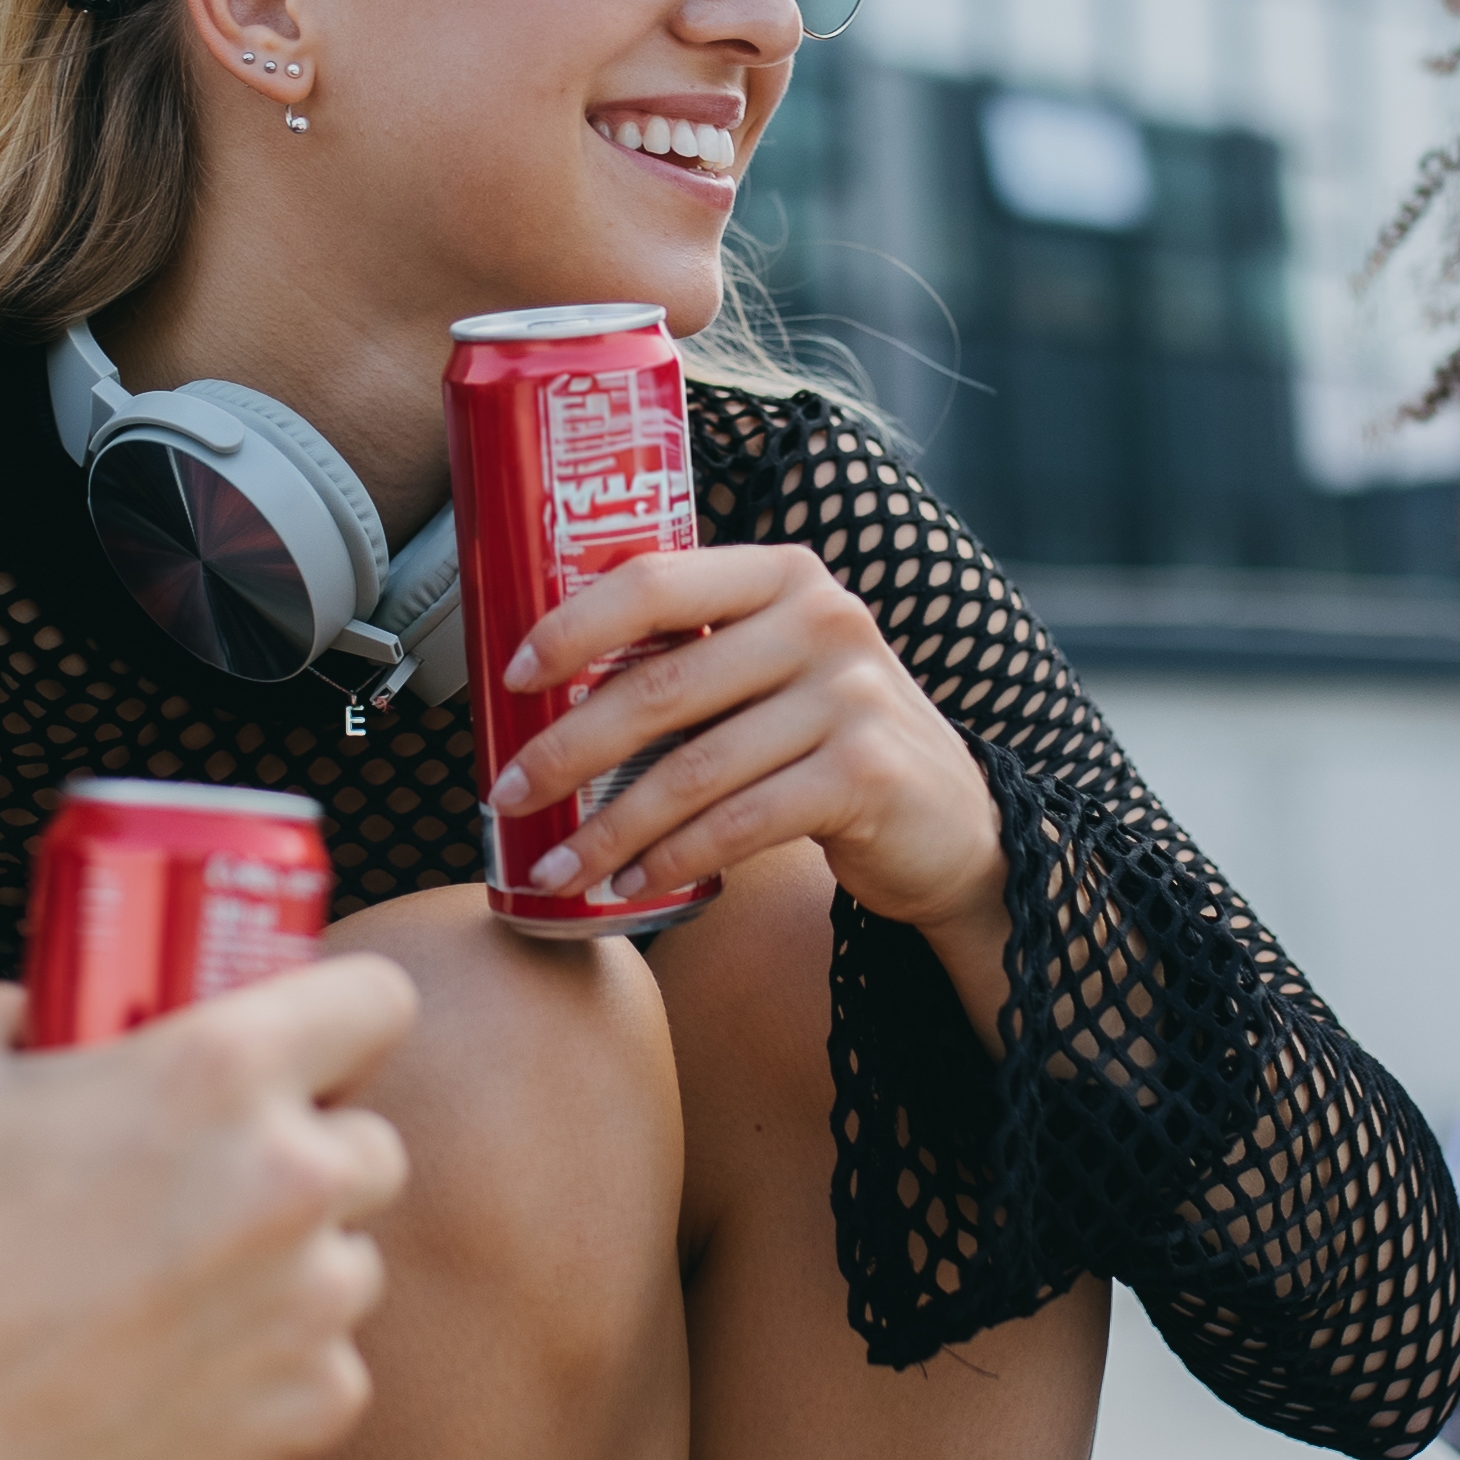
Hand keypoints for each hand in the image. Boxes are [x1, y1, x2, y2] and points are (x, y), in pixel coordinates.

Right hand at [0, 955, 417, 1459]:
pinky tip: (178, 1384)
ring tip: (179, 1304)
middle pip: (374, 1146)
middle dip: (312, 1162)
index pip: (378, 1000)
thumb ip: (11, 1015)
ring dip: (293, 1274)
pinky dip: (273, 1375)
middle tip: (220, 1192)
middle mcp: (298, 1177)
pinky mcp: (315, 1405)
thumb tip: (39, 1005)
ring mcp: (316, 1301)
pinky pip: (329, 1368)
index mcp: (224, 1069)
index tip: (308, 1054)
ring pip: (350, 1264)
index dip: (343, 1021)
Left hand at [487, 545, 1004, 946]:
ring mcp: (852, 696)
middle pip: (661, 686)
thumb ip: (694, 655)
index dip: (572, 626)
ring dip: (608, 827)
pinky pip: (740, 824)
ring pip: (692, 769)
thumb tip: (543, 687)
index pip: (657, 581)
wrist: (952, 821)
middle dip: (566, 749)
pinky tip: (634, 884)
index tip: (511, 679)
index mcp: (784, 575)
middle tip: (507, 795)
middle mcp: (825, 620)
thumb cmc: (828, 741)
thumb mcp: (776, 670)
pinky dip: (675, 860)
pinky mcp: (866, 775)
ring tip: (555, 866)